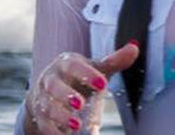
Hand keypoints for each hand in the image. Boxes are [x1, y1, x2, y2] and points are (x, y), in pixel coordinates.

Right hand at [24, 43, 138, 133]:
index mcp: (65, 63)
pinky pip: (44, 125)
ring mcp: (43, 98)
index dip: (86, 74)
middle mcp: (51, 79)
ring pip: (48, 107)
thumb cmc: (78, 77)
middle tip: (81, 104)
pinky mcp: (40, 116)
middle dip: (66, 95)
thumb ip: (114, 60)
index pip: (73, 66)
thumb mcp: (95, 68)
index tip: (102, 84)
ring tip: (76, 125)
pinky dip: (53, 132)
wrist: (48, 89)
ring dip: (61, 117)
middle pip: (54, 86)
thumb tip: (135, 48)